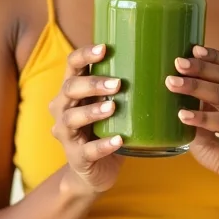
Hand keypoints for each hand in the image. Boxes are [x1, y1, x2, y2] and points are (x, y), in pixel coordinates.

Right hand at [49, 44, 123, 195]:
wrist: (95, 170)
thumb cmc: (106, 127)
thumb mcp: (110, 102)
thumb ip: (120, 86)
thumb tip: (156, 59)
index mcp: (72, 90)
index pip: (71, 65)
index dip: (85, 55)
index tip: (104, 48)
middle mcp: (62, 108)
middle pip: (69, 88)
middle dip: (92, 83)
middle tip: (117, 83)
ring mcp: (66, 134)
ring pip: (72, 118)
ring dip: (92, 111)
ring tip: (113, 107)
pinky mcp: (76, 157)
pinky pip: (87, 151)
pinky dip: (103, 145)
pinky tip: (119, 140)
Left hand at [165, 45, 218, 195]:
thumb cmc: (217, 148)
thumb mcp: (199, 126)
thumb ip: (189, 109)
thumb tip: (160, 93)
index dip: (212, 56)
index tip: (192, 49)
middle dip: (199, 69)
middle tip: (176, 64)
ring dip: (196, 89)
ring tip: (172, 84)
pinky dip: (203, 119)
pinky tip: (184, 116)